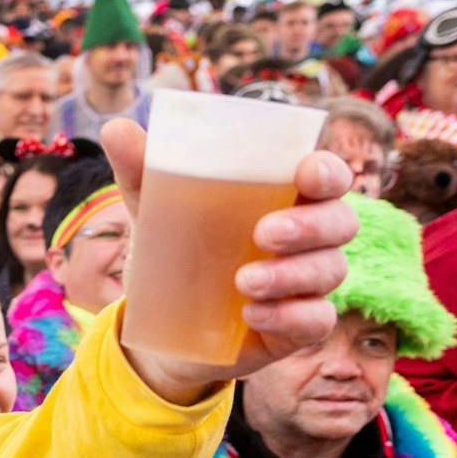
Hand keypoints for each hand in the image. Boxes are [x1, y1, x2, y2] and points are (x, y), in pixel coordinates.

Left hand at [102, 119, 358, 404]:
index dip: (330, 172)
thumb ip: (142, 172)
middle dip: (310, 225)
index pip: (328, 176)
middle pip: (341, 222)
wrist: (160, 330)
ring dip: (291, 274)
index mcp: (285, 198)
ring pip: (330, 269)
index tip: (307, 174)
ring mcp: (308, 283)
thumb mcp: (155, 214)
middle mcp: (309, 238)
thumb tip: (115, 127)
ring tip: (243, 282)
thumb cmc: (174, 256)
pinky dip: (289, 316)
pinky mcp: (299, 326)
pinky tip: (252, 314)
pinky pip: (315, 319)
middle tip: (264, 233)